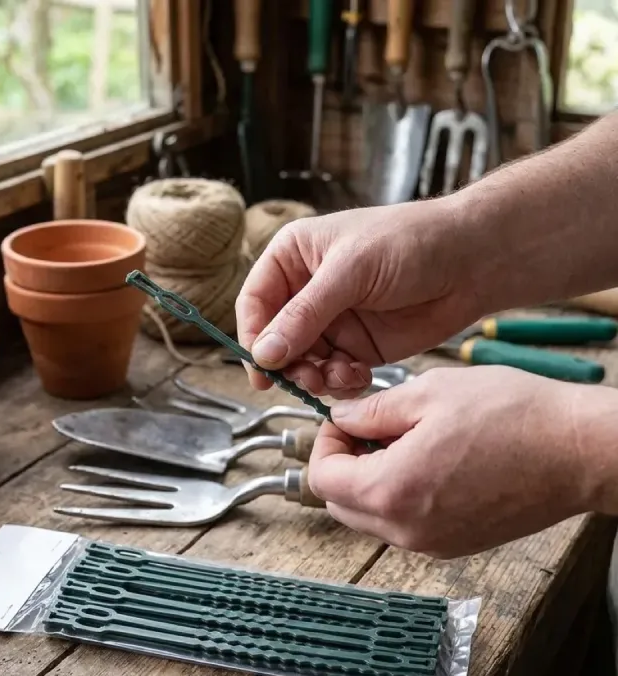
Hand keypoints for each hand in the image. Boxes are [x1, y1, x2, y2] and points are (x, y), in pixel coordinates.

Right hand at [235, 201, 479, 398]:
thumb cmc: (410, 242)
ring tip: (338, 376)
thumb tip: (264, 354)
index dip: (253, 336)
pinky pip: (333, 374)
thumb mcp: (350, 271)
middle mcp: (306, 292)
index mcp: (293, 258)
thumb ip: (304, 315)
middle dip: (287, 364)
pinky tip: (359, 374)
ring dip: (315, 376)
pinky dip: (341, 382)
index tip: (261, 368)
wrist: (472, 262)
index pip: (255, 303)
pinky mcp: (357, 347)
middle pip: (275, 340)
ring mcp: (331, 322)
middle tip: (304, 379)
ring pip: (303, 362)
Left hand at [308, 366, 591, 558]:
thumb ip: (372, 411)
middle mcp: (406, 529)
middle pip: (340, 504)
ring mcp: (431, 543)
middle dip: (342, 464)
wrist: (579, 451)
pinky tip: (426, 463)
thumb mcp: (429, 394)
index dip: (324, 443)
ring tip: (401, 443)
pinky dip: (397, 497)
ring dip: (368, 481)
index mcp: (392, 490)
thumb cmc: (513, 416)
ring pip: (369, 518)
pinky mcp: (453, 545)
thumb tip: (342, 418)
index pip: (322, 478)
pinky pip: (402, 525)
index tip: (344, 420)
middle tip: (368, 429)